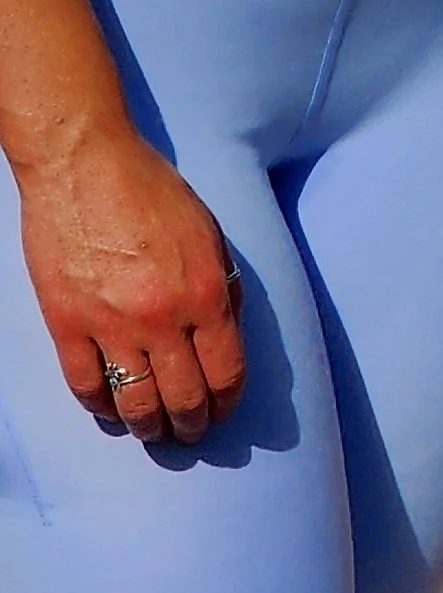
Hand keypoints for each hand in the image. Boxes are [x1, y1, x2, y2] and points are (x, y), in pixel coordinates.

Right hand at [15, 118, 244, 446]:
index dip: (227, 402)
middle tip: (190, 430)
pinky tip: (111, 410)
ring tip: (153, 429)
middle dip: (192, 424)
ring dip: (149, 427)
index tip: (222, 411)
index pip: (226, 373)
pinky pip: (86, 387)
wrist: (83, 162)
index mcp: (205, 292)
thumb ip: (222, 287)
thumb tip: (227, 336)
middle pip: (184, 399)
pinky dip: (102, 408)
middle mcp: (162, 318)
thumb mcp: (209, 232)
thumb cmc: (150, 189)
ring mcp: (110, 325)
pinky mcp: (66, 324)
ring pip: (136, 405)